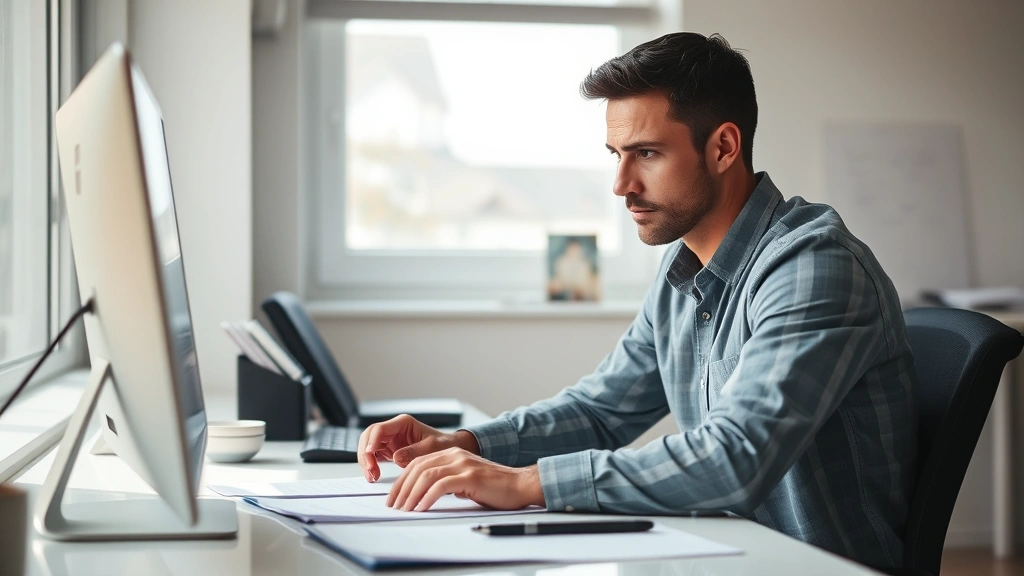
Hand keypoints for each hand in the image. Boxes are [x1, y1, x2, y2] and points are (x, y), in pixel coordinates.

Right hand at [357, 414, 478, 481]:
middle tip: (370, 471)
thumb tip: (396, 457)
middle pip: (369, 437)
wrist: (449, 450)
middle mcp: (394, 429)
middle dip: (366, 453)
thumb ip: (414, 452)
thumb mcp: (432, 448)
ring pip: (368, 446)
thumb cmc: (443, 445)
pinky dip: (370, 465)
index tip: (371, 456)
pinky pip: (373, 455)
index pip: (380, 429)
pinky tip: (374, 476)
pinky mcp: (389, 450)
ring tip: (372, 477)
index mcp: (403, 423)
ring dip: (366, 461)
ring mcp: (390, 440)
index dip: (372, 442)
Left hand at [386, 447, 544, 511]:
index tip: (394, 496)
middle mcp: (455, 455)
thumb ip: (449, 482)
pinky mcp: (470, 475)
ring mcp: (462, 464)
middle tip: (394, 505)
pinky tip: (422, 508)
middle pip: (418, 468)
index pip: (418, 464)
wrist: (520, 485)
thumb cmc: (496, 487)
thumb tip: (430, 494)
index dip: (402, 480)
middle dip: (402, 488)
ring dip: (411, 494)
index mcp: (452, 453)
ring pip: (426, 475)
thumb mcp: (466, 481)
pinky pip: (441, 485)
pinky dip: (427, 498)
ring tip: (404, 509)